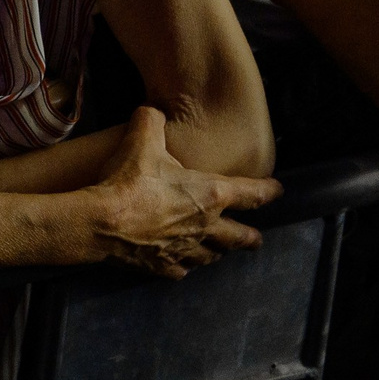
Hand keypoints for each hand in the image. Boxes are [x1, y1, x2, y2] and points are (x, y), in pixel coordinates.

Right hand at [88, 108, 280, 278]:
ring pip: (213, 256)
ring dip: (218, 251)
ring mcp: (187, 250)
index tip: (277, 190)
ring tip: (218, 250)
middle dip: (252, 237)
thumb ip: (151, 122)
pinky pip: (182, 269)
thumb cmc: (128, 182)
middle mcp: (207, 226)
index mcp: (211, 194)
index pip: (253, 194)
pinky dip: (183, 265)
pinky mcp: (165, 267)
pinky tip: (179, 263)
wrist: (101, 222)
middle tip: (256, 238)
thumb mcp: (140, 142)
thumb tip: (151, 110)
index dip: (269, 191)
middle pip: (242, 237)